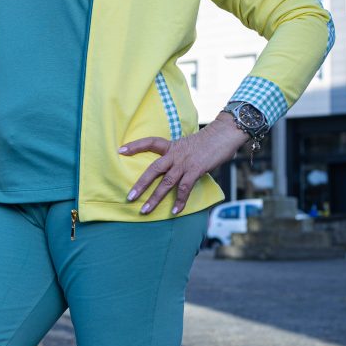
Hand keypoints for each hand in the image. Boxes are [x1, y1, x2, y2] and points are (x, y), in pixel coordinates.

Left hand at [119, 113, 250, 215]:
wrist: (224, 134)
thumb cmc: (208, 141)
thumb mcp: (188, 145)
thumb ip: (179, 156)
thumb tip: (174, 168)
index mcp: (171, 146)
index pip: (149, 142)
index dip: (134, 146)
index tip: (120, 150)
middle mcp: (175, 154)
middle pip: (153, 170)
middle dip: (140, 185)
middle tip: (130, 197)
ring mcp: (185, 163)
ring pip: (166, 183)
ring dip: (155, 198)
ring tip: (145, 210)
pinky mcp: (195, 170)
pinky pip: (184, 188)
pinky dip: (179, 201)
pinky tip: (175, 211)